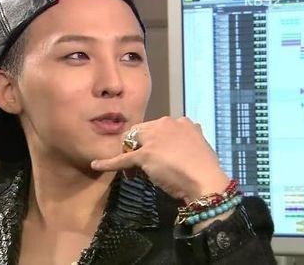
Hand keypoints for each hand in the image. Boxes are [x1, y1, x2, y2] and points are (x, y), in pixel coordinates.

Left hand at [91, 116, 229, 202]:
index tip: (155, 156)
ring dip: (130, 155)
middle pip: (142, 132)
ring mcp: (154, 138)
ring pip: (132, 143)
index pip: (158, 128)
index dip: (153, 142)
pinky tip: (96, 164)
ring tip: (133, 171)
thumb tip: (191, 132)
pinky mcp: (145, 154)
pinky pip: (123, 158)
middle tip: (143, 165)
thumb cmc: (206, 169)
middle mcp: (166, 124)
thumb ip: (191, 138)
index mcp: (181, 121)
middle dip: (140, 147)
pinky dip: (108, 162)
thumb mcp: (201, 146)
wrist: (206, 182)